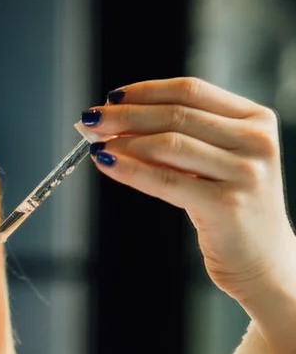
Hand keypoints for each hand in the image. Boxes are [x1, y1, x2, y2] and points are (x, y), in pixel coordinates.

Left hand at [80, 76, 295, 305]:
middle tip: (90, 119)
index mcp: (256, 120)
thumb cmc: (232, 212)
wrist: (263, 263)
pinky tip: (107, 164)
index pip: (191, 91)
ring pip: (169, 145)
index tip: (112, 97)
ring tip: (95, 144)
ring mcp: (244, 173)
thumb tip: (118, 125)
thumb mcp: (217, 164)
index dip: (146, 91)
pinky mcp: (225, 205)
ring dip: (124, 141)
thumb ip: (183, 140)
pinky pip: (165, 181)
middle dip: (126, 115)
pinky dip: (130, 170)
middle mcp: (256, 141)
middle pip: (176, 115)